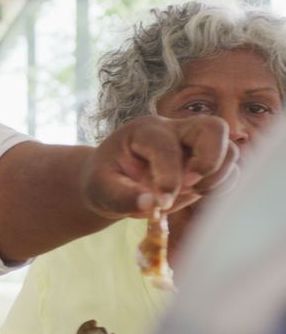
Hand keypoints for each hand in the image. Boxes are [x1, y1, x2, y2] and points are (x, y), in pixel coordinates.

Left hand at [81, 114, 236, 217]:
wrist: (111, 182)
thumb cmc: (104, 182)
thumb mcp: (102, 189)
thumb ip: (123, 197)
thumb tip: (153, 206)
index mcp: (144, 131)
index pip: (166, 145)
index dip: (168, 176)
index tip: (161, 203)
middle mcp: (174, 130)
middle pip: (213, 127)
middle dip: (210, 160)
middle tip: (191, 186)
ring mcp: (194, 146)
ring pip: (229, 148)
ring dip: (218, 176)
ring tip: (192, 193)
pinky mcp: (206, 163)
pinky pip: (231, 170)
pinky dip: (222, 186)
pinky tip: (195, 196)